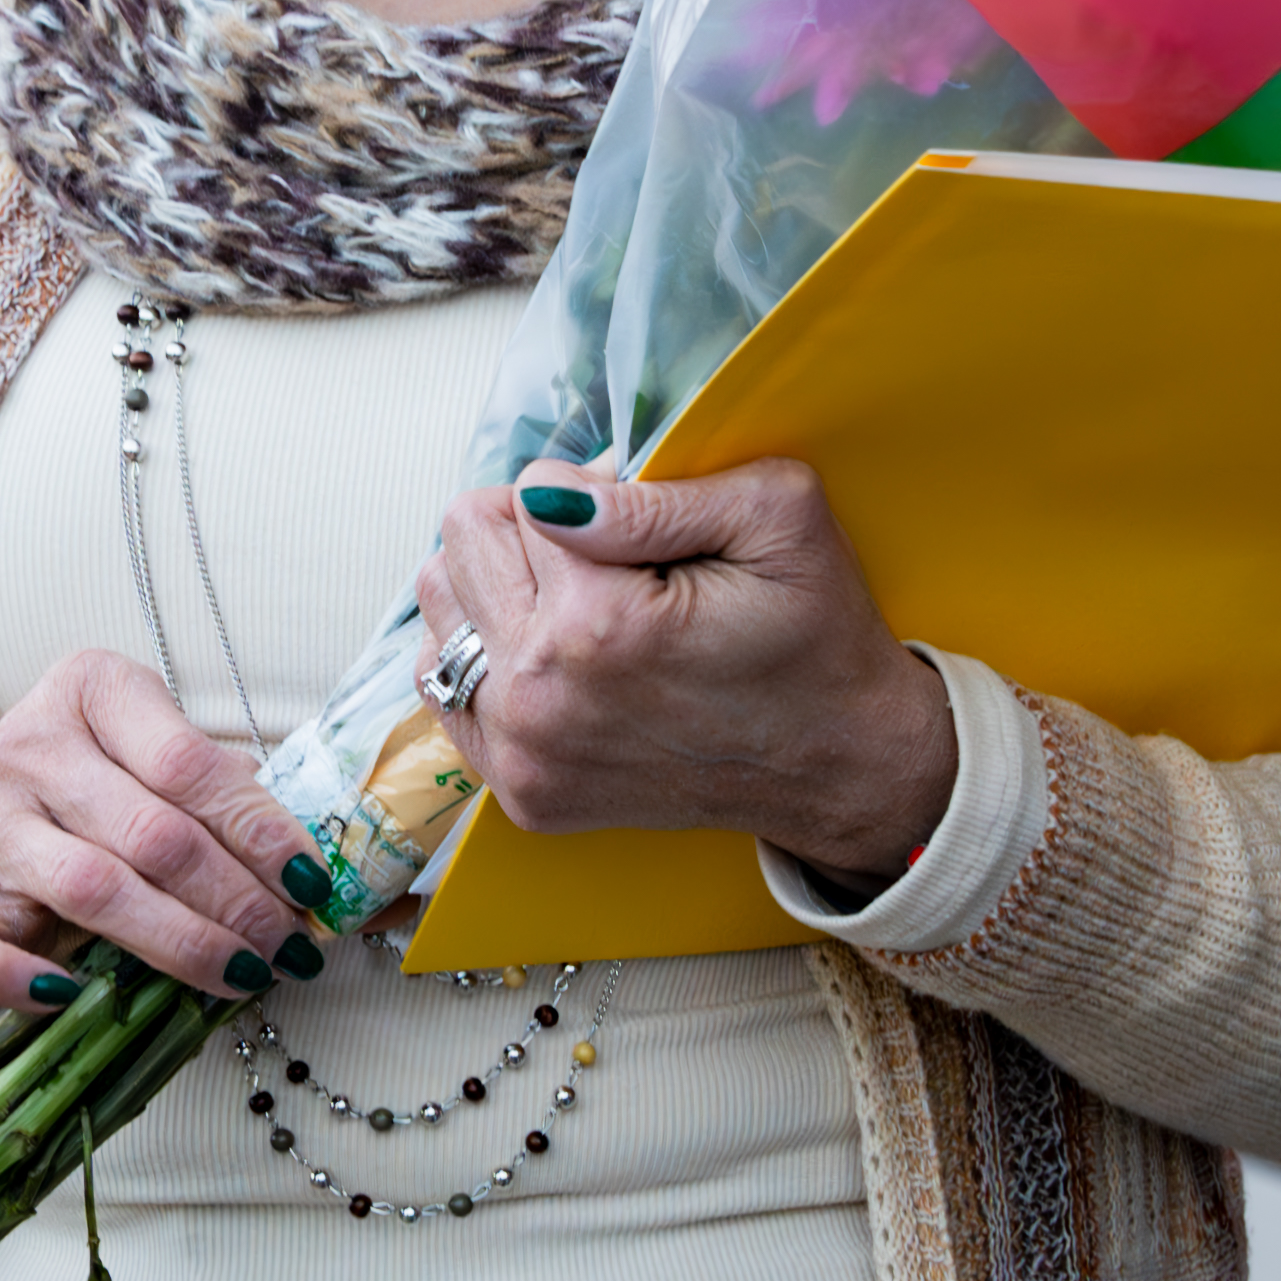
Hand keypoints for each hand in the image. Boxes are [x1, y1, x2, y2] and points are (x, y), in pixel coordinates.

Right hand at [0, 643, 316, 1021]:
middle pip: (153, 833)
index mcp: (91, 693)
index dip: (259, 828)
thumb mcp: (143, 764)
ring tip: (242, 975)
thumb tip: (322, 861)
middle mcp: (31, 748)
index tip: (311, 882)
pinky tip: (79, 997)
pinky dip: (26, 983)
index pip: (188, 761)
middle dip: (237, 898)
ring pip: (91, 888)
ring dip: (179, 942)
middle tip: (289, 946)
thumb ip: (221, 794)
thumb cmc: (75, 800)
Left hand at [413, 457, 956, 893]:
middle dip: (531, 531)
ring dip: (500, 589)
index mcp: (597, 623)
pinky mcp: (521, 792)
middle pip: (464, 542)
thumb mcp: (774, 519)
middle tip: (611, 562)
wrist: (839, 765)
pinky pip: (444, 683)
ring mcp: (523, 756)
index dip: (588, 492)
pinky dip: (489, 653)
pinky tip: (557, 655)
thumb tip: (547, 488)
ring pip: (442, 607)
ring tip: (580, 606)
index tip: (643, 526)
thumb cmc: (816, 639)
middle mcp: (541, 697)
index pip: (523, 495)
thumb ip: (651, 494)